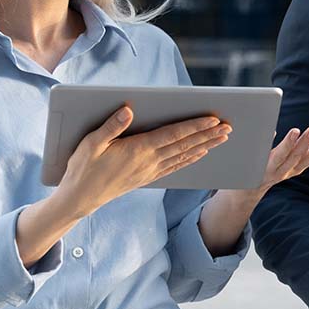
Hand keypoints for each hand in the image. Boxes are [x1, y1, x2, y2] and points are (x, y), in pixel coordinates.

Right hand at [57, 106, 230, 217]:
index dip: (195, 125)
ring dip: (205, 145)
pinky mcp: (147, 178)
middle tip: (229, 126)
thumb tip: (128, 110)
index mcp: (137, 150)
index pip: (173, 135)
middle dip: (208, 134)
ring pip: (184, 156)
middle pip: (185, 145)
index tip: (213, 118)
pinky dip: (191, 158)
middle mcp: (148, 162)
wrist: (80, 198)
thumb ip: (111, 126)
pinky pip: (175, 166)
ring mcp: (149, 171)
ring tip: (222, 137)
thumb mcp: (91, 143)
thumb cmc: (83, 168)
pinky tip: (201, 153)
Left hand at [254, 126, 308, 196]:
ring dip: (288, 145)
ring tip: (295, 131)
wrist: (247, 189)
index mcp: (294, 167)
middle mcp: (282, 170)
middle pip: (295, 157)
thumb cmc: (276, 170)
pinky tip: (269, 132)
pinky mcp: (251, 166)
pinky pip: (256, 156)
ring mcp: (266, 169)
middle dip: (305, 144)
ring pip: (279, 157)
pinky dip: (262, 145)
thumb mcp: (299, 164)